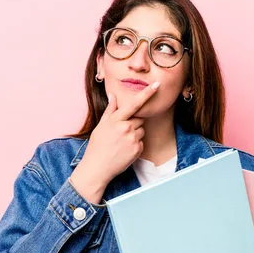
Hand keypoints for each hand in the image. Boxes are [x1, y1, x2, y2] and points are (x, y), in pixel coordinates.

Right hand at [70, 82, 159, 202]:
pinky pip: (141, 142)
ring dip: (135, 134)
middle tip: (120, 133)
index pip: (134, 103)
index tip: (156, 85)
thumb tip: (112, 95)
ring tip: (121, 143)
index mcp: (116, 120)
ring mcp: (132, 139)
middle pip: (139, 119)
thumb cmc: (97, 146)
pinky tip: (124, 150)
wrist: (97, 167)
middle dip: (133, 123)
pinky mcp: (137, 149)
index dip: (146, 93)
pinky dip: (135, 145)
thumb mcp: (101, 126)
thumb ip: (110, 110)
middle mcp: (125, 128)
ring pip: (141, 130)